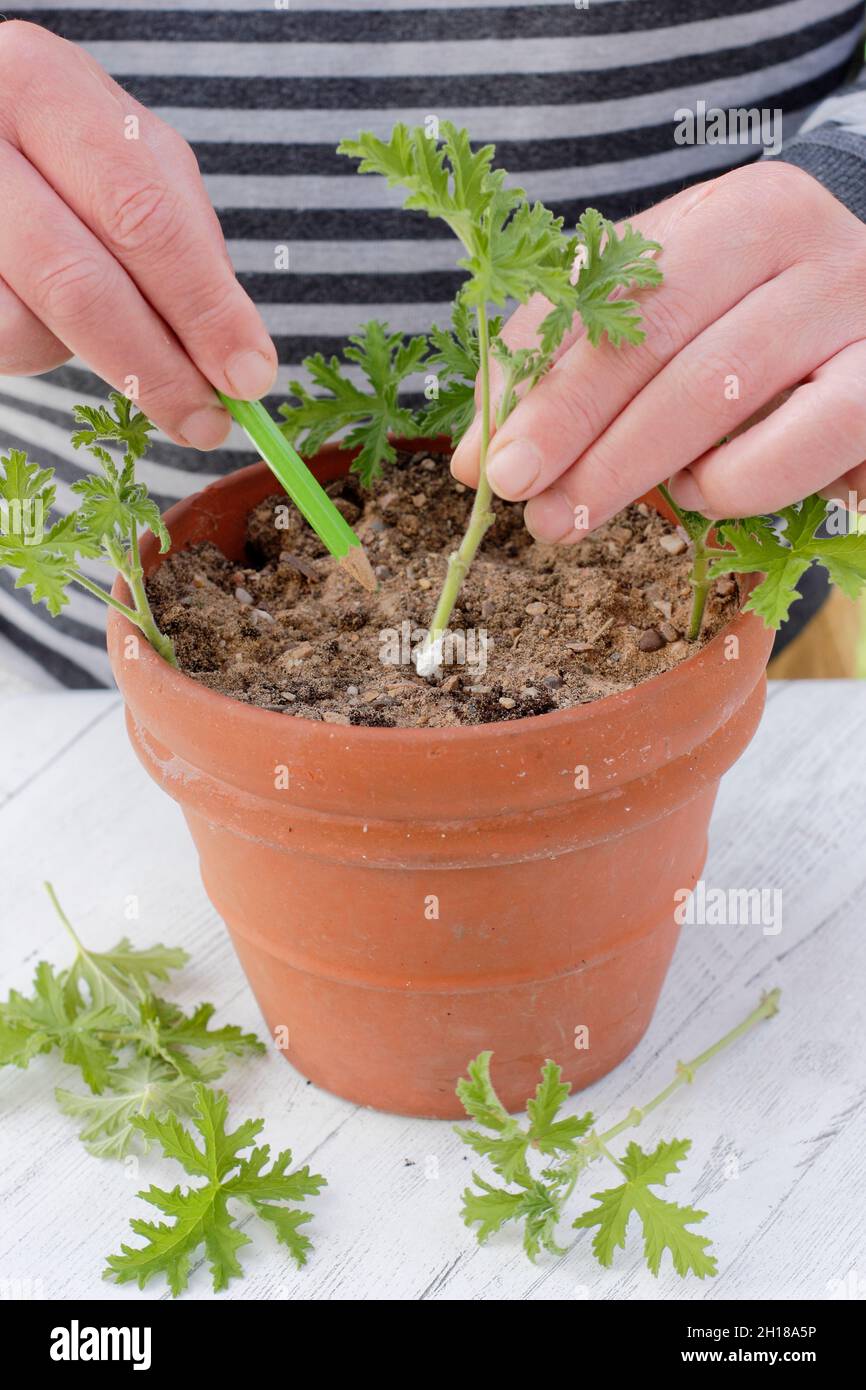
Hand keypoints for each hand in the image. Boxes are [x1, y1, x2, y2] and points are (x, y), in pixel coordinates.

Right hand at [0, 21, 276, 447]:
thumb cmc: (56, 162)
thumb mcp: (123, 164)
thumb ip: (181, 244)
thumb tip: (238, 357)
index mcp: (43, 85)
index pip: (142, 213)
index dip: (202, 304)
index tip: (250, 374)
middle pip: (81, 279)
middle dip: (158, 366)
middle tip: (208, 422)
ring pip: (30, 323)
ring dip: (97, 360)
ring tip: (123, 349)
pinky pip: (0, 338)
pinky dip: (40, 351)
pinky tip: (45, 318)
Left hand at [451, 160, 865, 539]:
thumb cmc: (759, 320)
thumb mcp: (672, 308)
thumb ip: (575, 358)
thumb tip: (477, 456)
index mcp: (733, 210)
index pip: (606, 286)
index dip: (533, 374)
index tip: (481, 456)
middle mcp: (801, 243)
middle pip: (654, 334)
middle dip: (569, 425)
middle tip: (516, 496)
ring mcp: (852, 312)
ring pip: (715, 391)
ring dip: (625, 468)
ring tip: (571, 516)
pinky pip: (789, 449)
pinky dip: (727, 485)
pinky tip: (699, 491)